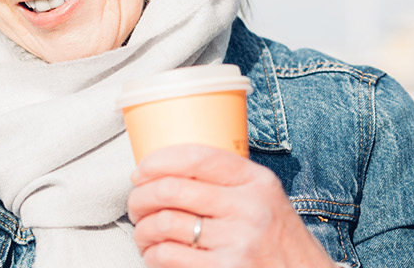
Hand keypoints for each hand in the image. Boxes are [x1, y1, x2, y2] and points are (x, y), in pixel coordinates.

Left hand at [127, 144, 336, 267]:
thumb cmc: (277, 242)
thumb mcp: (266, 200)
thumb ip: (230, 183)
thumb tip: (171, 169)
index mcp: (257, 182)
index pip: (197, 157)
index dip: (157, 161)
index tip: (140, 172)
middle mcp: (248, 208)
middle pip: (172, 190)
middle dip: (140, 197)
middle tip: (135, 206)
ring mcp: (237, 241)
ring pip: (164, 224)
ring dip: (142, 230)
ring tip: (143, 233)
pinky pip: (168, 256)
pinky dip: (152, 256)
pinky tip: (155, 255)